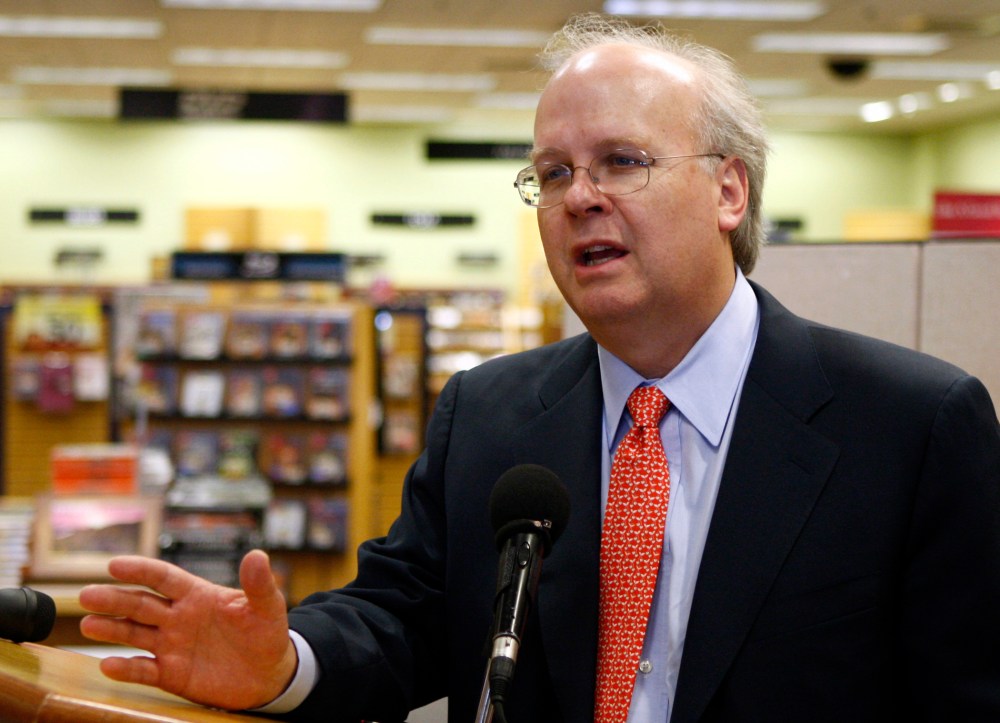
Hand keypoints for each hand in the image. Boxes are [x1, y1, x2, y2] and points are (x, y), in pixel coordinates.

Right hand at [79, 549, 296, 709]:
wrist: (270, 674)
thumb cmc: (266, 633)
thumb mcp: (268, 607)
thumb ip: (259, 584)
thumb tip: (257, 555)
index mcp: (198, 594)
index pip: (164, 578)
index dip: (140, 571)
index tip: (115, 565)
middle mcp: (178, 617)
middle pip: (140, 604)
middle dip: (114, 599)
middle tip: (87, 595)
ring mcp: (172, 645)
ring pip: (134, 634)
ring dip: (111, 629)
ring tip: (88, 624)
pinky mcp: (171, 674)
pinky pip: (144, 670)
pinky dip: (126, 669)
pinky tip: (108, 665)